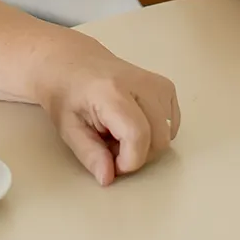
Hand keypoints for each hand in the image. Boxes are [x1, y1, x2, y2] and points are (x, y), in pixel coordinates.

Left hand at [32, 36, 181, 185]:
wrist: (73, 62)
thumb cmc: (67, 92)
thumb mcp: (68, 128)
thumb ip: (90, 154)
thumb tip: (108, 178)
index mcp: (111, 92)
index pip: (138, 135)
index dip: (129, 161)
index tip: (112, 165)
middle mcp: (141, 83)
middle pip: (158, 138)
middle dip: (136, 155)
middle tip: (110, 147)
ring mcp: (157, 84)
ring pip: (167, 134)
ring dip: (146, 145)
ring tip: (119, 134)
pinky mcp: (166, 87)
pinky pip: (172, 124)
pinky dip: (155, 133)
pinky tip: (134, 125)